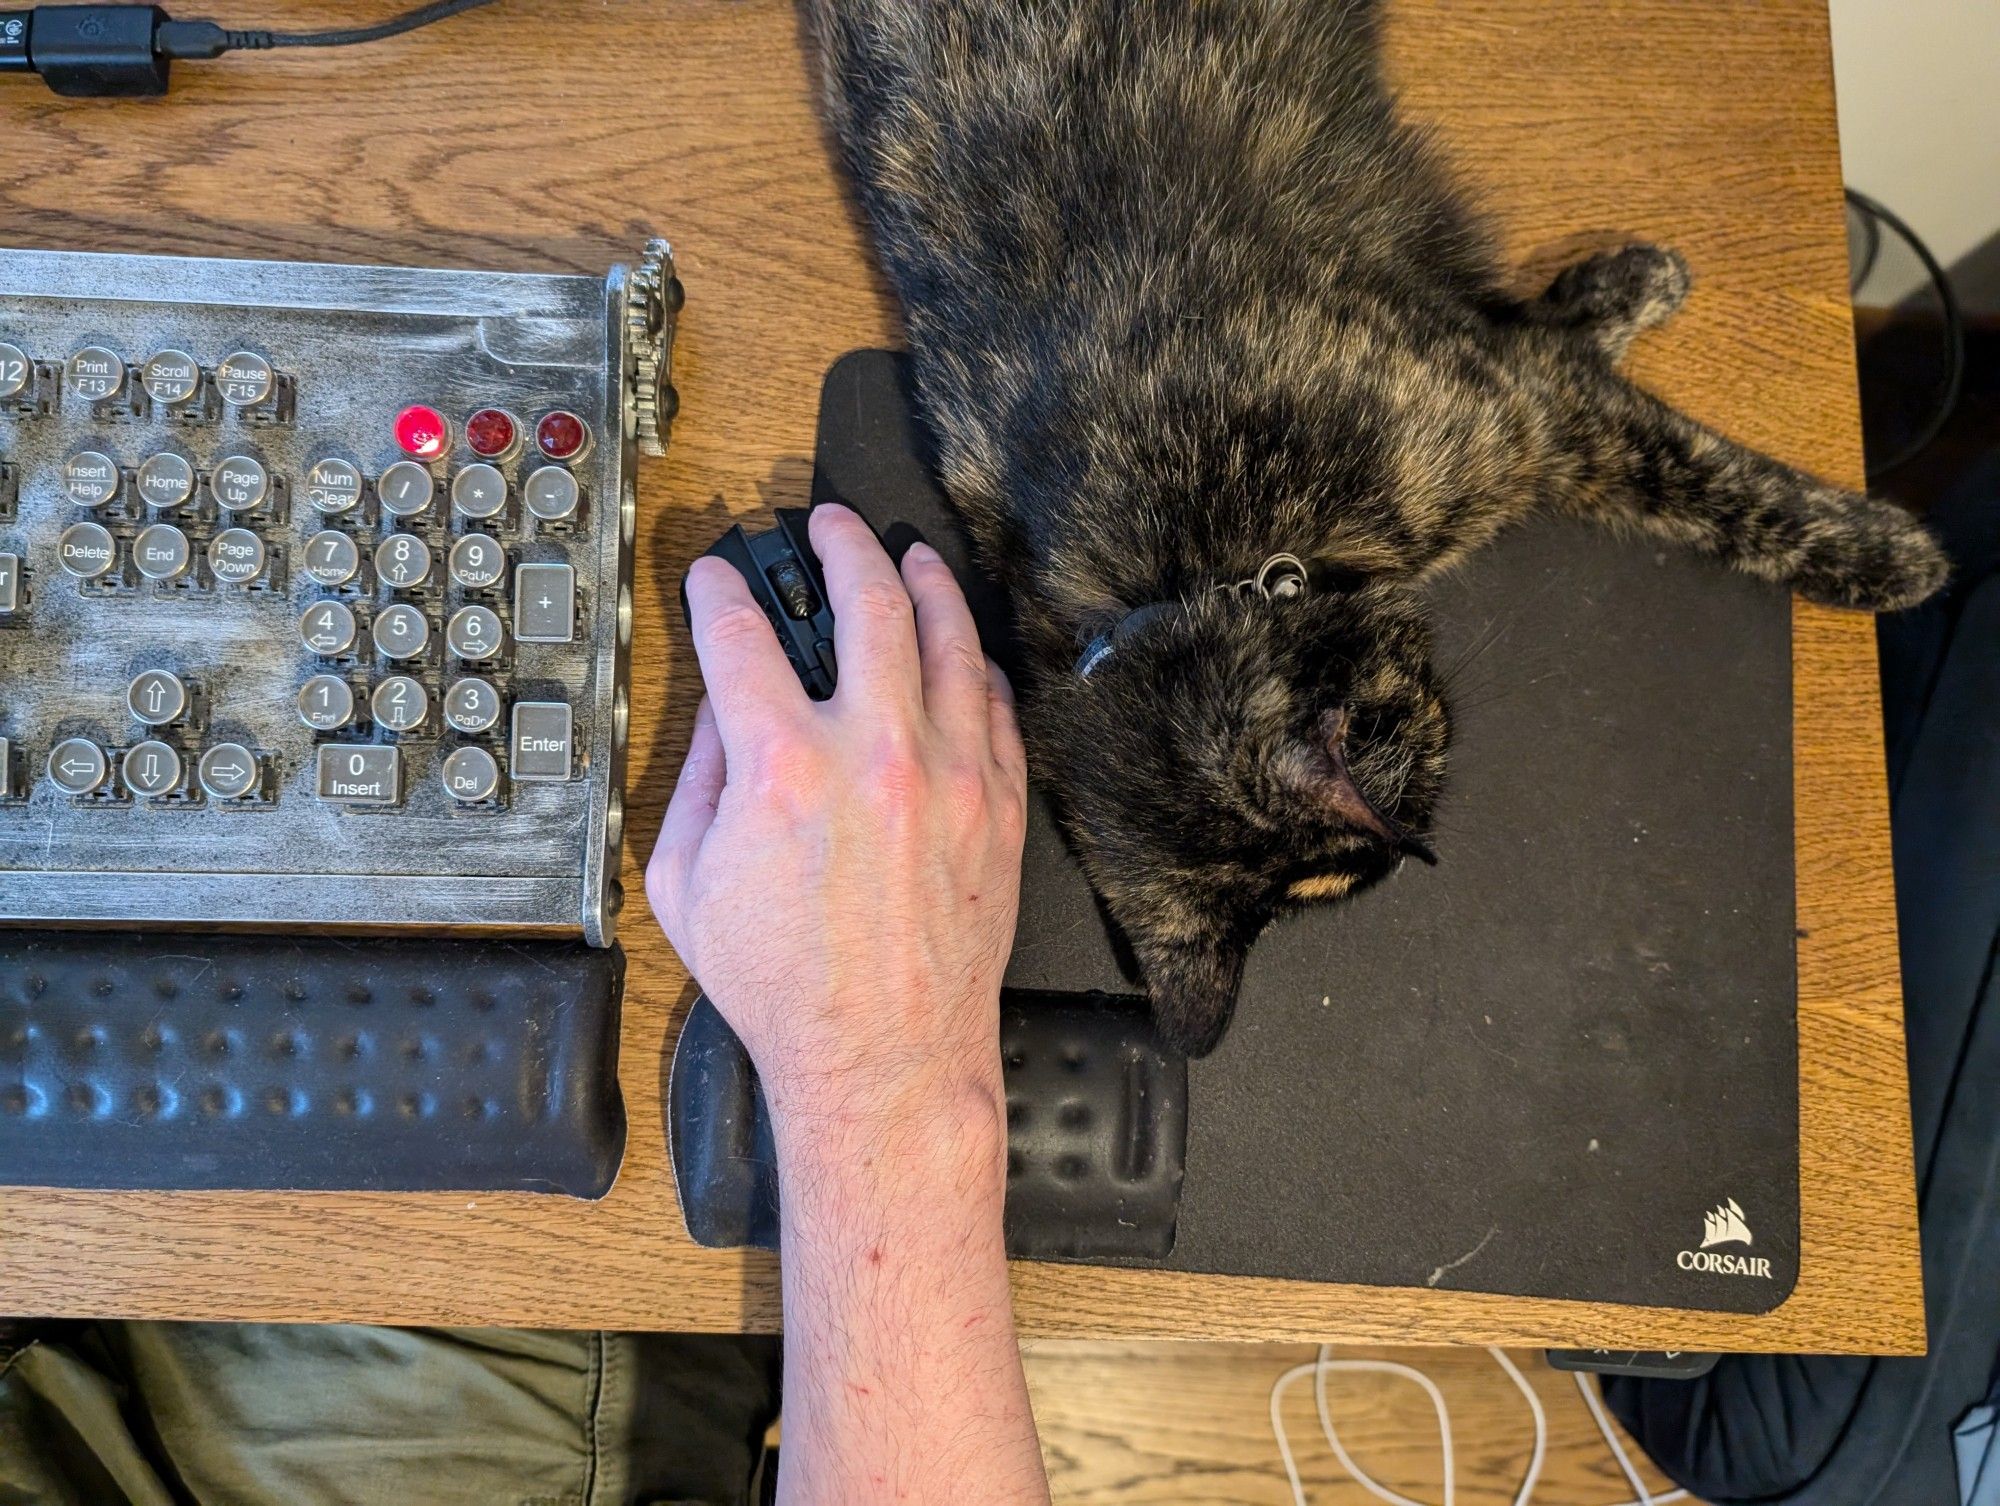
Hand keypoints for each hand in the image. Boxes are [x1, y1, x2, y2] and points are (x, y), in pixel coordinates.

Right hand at [646, 504, 1028, 1144]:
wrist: (887, 1057)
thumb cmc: (785, 985)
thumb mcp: (684, 885)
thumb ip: (695, 781)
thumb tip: (720, 708)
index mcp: (783, 771)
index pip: (741, 638)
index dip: (717, 591)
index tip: (715, 575)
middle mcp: (875, 756)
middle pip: (867, 601)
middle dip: (842, 544)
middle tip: (829, 524)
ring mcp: (951, 776)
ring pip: (949, 637)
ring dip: (925, 580)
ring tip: (909, 555)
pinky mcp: (1000, 805)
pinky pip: (996, 703)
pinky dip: (973, 662)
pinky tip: (957, 647)